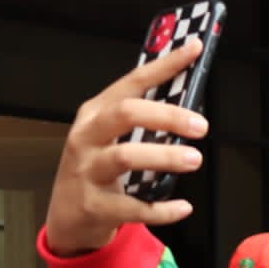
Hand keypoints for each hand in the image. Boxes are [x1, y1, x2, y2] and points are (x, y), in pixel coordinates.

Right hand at [43, 38, 208, 256]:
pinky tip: (183, 207)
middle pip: (126, 114)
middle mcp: (87, 137)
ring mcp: (88, 171)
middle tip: (201, 126)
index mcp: (95, 114)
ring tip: (195, 159)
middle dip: (168, 115)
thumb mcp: (110, 138)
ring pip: (126, 156)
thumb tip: (188, 105)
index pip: (132, 82)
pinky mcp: (94, 205)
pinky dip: (162, 209)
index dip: (165, 65)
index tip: (193, 50)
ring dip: (165, 157)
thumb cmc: (97, 170)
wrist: (67, 217)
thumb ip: (141, 121)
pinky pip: (134, 207)